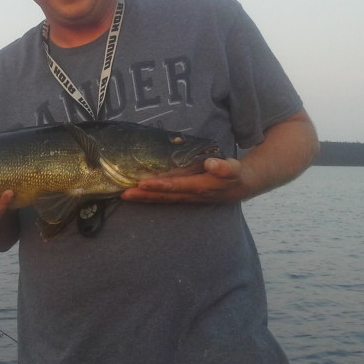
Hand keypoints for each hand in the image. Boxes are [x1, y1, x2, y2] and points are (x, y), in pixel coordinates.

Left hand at [120, 157, 249, 204]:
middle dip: (144, 195)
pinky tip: (137, 196)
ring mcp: (186, 198)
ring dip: (144, 199)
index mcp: (200, 187)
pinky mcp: (184, 197)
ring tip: (124, 195)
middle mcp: (190, 195)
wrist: (239, 187)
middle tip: (125, 193)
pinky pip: (164, 199)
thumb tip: (211, 164)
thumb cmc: (234, 175)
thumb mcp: (234, 169)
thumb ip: (224, 167)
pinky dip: (150, 198)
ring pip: (162, 200)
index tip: (143, 183)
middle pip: (164, 196)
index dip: (160, 185)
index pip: (176, 186)